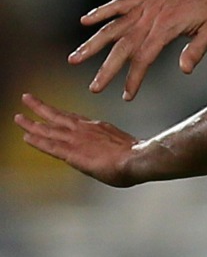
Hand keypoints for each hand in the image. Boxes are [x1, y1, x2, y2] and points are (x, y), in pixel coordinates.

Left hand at [14, 93, 139, 186]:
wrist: (137, 157)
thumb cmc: (136, 155)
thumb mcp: (122, 145)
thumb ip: (110, 146)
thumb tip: (111, 152)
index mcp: (98, 127)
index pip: (73, 119)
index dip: (58, 114)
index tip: (49, 110)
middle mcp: (85, 129)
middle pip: (58, 116)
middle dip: (40, 108)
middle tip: (26, 98)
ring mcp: (77, 139)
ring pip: (49, 129)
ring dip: (32, 123)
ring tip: (18, 117)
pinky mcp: (72, 152)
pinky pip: (49, 145)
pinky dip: (37, 140)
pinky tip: (26, 136)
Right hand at [68, 0, 206, 99]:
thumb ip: (198, 49)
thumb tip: (184, 69)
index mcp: (168, 26)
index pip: (144, 57)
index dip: (134, 77)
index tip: (128, 95)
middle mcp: (152, 15)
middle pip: (123, 45)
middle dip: (108, 68)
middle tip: (94, 87)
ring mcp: (146, 4)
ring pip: (114, 26)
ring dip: (93, 42)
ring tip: (74, 58)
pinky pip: (119, 4)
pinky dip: (102, 12)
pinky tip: (85, 20)